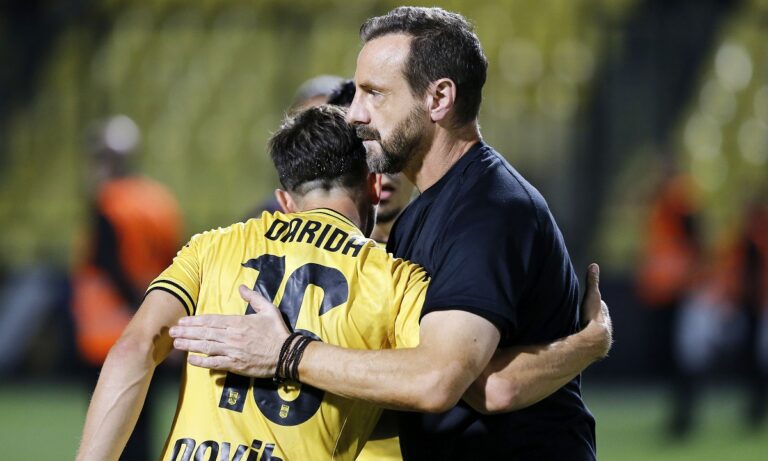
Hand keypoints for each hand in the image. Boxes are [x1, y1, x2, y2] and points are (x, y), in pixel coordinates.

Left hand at [169, 285, 290, 377]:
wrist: (287, 354)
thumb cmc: (277, 331)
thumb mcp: (269, 309)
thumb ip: (253, 297)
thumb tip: (241, 287)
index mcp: (238, 322)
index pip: (212, 320)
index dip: (195, 321)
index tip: (182, 320)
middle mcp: (232, 336)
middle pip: (205, 333)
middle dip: (186, 332)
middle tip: (172, 331)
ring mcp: (233, 351)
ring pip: (206, 347)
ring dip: (189, 345)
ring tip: (176, 343)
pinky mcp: (235, 365)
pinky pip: (215, 363)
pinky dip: (202, 362)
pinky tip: (191, 360)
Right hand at [580, 263, 612, 358]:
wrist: (595, 339)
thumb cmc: (593, 317)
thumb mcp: (592, 296)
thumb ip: (592, 282)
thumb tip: (594, 265)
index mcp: (604, 314)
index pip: (600, 306)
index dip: (596, 302)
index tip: (591, 299)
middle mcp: (605, 327)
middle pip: (599, 319)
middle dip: (594, 316)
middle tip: (586, 314)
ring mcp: (600, 338)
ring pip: (594, 331)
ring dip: (590, 330)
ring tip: (581, 329)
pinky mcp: (594, 348)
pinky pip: (589, 342)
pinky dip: (585, 340)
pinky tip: (579, 342)